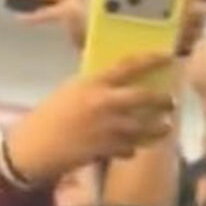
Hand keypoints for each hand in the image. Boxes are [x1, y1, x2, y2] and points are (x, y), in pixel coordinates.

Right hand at [4, 59, 177, 187]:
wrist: (35, 147)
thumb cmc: (50, 115)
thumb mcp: (71, 90)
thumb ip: (96, 84)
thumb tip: (119, 80)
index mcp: (93, 83)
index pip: (129, 65)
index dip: (152, 59)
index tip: (168, 55)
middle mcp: (105, 103)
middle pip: (145, 98)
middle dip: (163, 100)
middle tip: (171, 101)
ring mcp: (108, 128)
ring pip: (145, 127)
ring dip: (159, 128)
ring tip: (165, 126)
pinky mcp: (108, 150)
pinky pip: (131, 148)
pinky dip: (133, 148)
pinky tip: (134, 147)